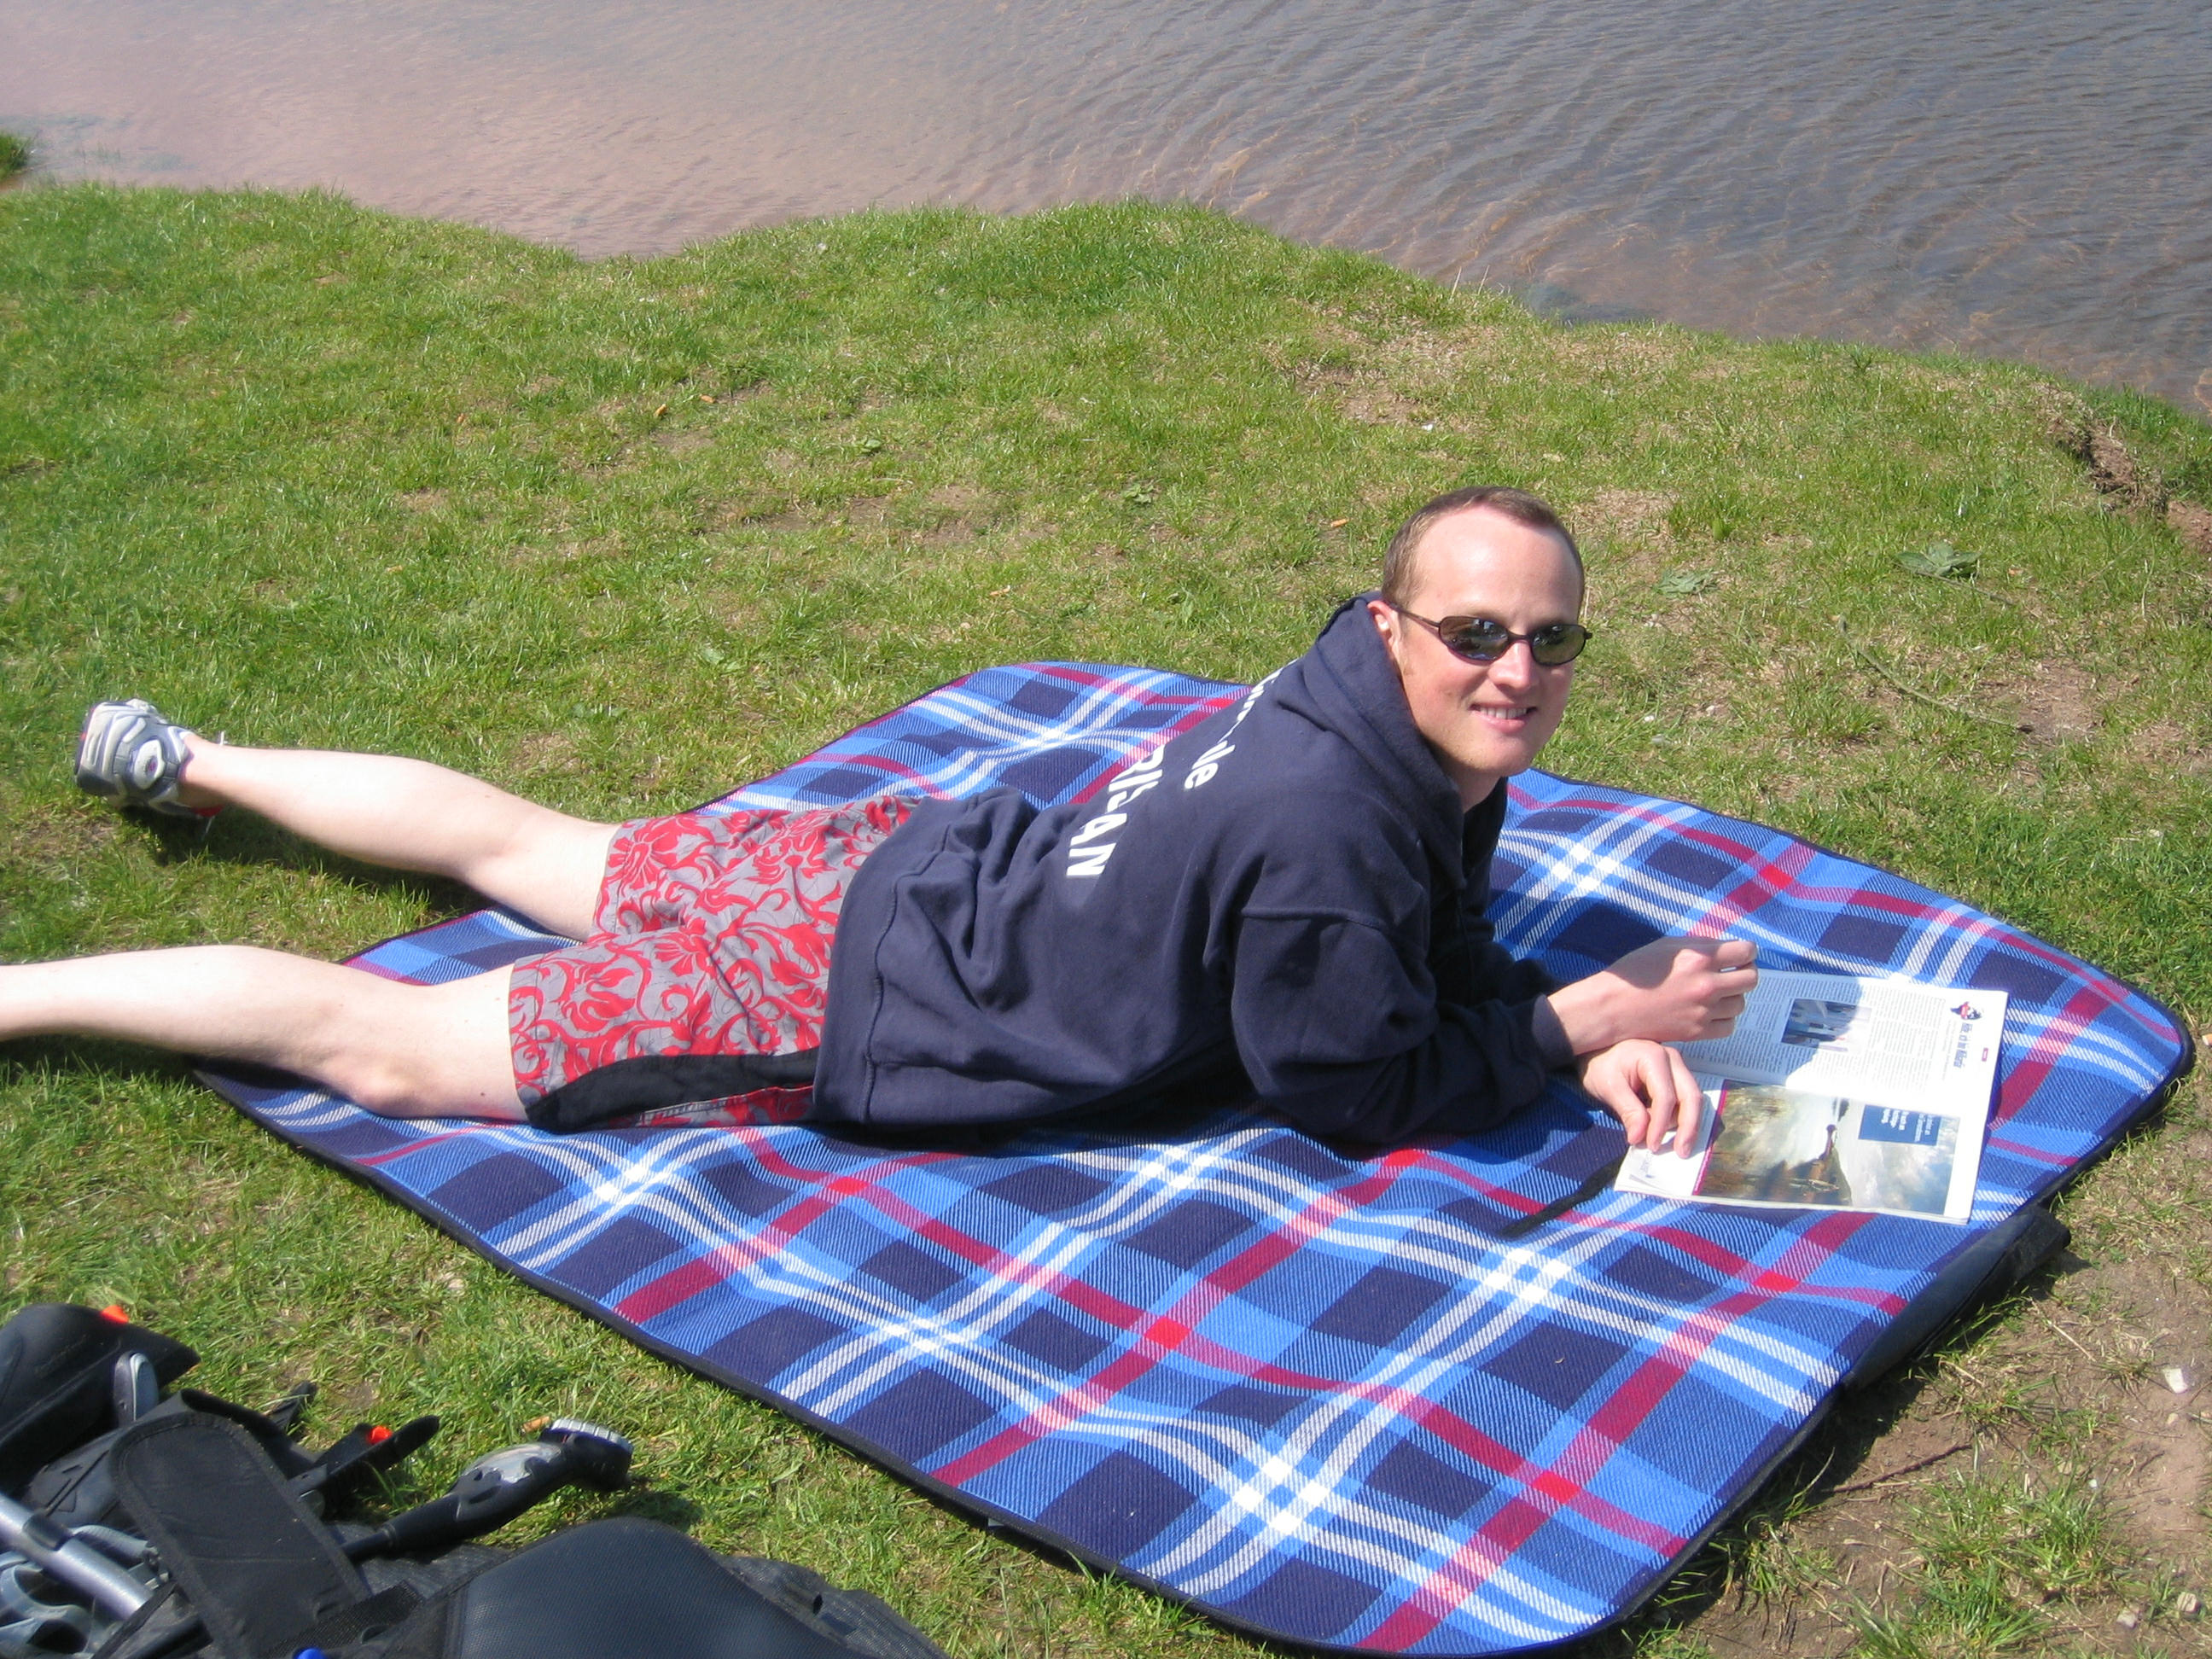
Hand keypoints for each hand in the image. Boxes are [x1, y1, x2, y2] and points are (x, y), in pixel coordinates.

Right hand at [1544, 935, 1756, 1053]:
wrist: (1613, 1007)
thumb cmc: (1636, 972)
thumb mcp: (1667, 946)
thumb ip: (1700, 945)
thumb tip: (1726, 948)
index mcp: (1699, 958)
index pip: (1746, 951)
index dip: (1746, 951)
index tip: (1739, 954)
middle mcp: (1706, 984)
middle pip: (1751, 978)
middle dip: (1744, 972)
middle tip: (1732, 973)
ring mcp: (1704, 1010)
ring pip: (1741, 1003)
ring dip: (1733, 996)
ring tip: (1717, 993)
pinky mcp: (1698, 1032)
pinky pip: (1729, 1025)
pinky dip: (1725, 1018)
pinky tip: (1711, 1011)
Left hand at [1579, 1039, 1704, 1155]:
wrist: (1597, 1051)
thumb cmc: (1600, 1065)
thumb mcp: (1608, 1087)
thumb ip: (1627, 1111)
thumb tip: (1640, 1138)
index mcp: (1654, 1057)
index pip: (1666, 1097)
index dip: (1661, 1124)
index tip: (1651, 1146)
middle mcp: (1672, 1059)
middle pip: (1691, 1096)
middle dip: (1689, 1127)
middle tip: (1681, 1152)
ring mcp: (1677, 1067)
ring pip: (1691, 1099)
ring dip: (1683, 1124)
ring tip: (1661, 1141)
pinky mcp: (1676, 1077)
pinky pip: (1685, 1099)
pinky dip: (1680, 1117)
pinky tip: (1668, 1133)